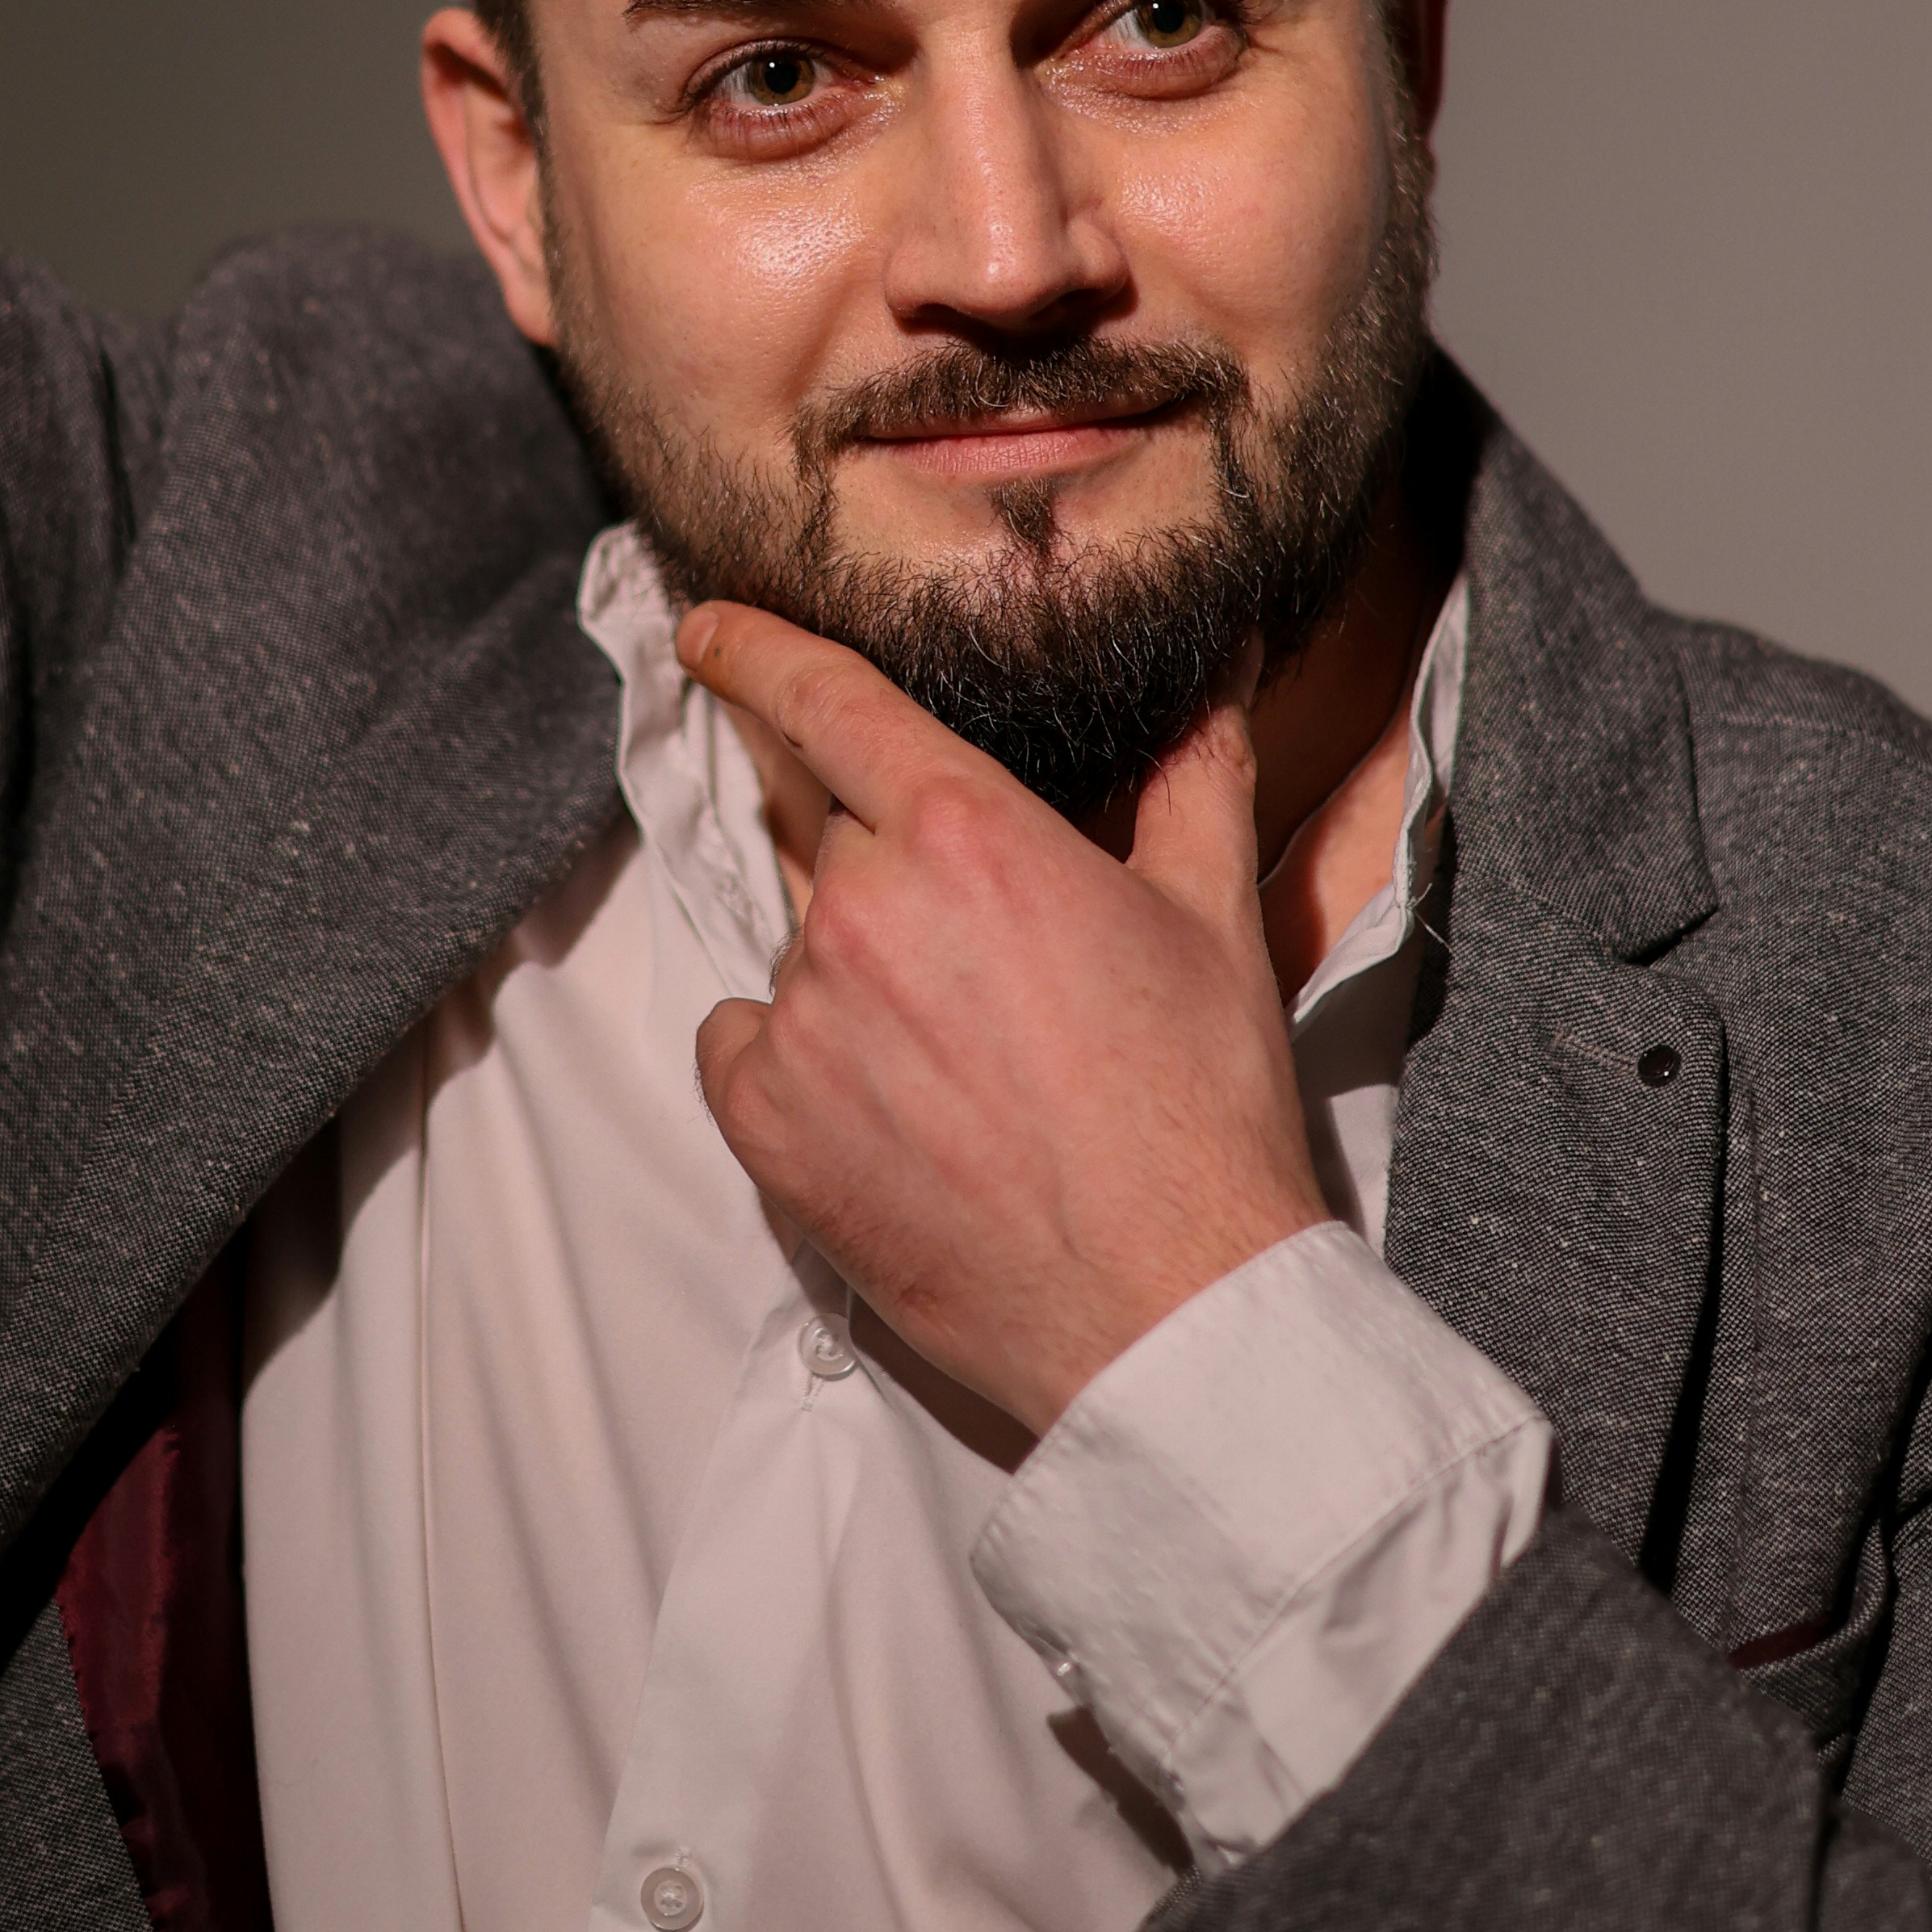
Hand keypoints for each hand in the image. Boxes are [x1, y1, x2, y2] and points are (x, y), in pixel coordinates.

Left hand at [680, 603, 1327, 1438]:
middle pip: (832, 840)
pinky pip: (743, 1045)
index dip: (756, 650)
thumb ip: (1195, 770)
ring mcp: (801, 1017)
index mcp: (964, 831)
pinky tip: (887, 1109)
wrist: (1165, 1301)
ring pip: (801, 951)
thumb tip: (1223, 665)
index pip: (824, 699)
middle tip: (980, 963)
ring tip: (966, 1068)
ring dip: (859, 981)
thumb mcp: (1213, 915)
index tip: (708, 630)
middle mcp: (860, 907)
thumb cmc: (1198, 1106)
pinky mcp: (763, 1122)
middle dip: (890, 874)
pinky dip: (792, 1062)